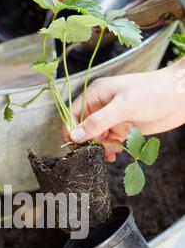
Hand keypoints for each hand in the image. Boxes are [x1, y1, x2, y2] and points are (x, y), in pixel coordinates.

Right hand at [63, 58, 184, 161]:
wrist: (180, 97)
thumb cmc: (153, 93)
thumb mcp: (123, 107)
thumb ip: (97, 122)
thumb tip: (75, 135)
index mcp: (97, 94)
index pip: (74, 113)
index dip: (71, 129)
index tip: (74, 145)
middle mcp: (102, 105)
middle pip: (84, 128)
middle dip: (89, 141)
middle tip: (96, 150)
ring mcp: (113, 118)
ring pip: (97, 137)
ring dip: (101, 147)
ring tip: (110, 153)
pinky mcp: (124, 128)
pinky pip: (110, 142)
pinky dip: (110, 149)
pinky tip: (114, 154)